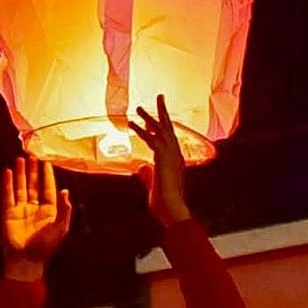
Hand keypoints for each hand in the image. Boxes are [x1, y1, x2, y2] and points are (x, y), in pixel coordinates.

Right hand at [0, 157, 71, 277]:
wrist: (26, 260)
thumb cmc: (45, 247)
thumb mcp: (60, 228)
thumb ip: (65, 210)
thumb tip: (66, 191)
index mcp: (49, 212)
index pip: (48, 189)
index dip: (47, 176)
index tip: (46, 162)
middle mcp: (34, 209)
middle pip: (33, 185)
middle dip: (33, 171)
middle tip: (32, 155)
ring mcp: (20, 210)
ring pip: (21, 188)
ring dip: (21, 174)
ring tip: (20, 159)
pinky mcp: (8, 213)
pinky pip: (8, 195)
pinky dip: (8, 183)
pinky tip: (9, 172)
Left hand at [130, 97, 192, 228]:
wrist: (173, 210)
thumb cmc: (165, 204)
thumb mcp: (153, 186)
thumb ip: (146, 175)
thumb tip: (140, 167)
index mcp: (175, 161)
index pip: (167, 139)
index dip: (160, 128)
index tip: (152, 120)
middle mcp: (176, 155)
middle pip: (168, 128)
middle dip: (162, 113)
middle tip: (159, 97)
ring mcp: (171, 155)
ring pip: (160, 130)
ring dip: (148, 117)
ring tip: (138, 107)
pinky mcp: (164, 157)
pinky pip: (151, 139)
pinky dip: (141, 130)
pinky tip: (131, 123)